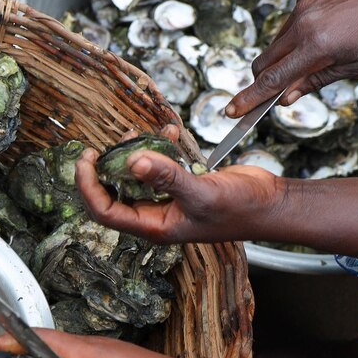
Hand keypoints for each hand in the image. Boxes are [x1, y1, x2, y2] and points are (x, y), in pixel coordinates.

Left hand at [74, 126, 284, 243]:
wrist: (272, 204)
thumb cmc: (242, 209)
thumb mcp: (202, 192)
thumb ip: (168, 177)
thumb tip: (134, 161)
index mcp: (153, 226)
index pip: (105, 210)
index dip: (88, 186)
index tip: (85, 159)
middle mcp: (156, 215)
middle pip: (114, 193)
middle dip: (106, 168)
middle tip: (102, 145)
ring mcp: (168, 199)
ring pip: (135, 177)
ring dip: (132, 154)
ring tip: (135, 132)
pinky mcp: (182, 184)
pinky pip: (159, 165)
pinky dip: (159, 148)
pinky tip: (168, 132)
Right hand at [227, 0, 357, 115]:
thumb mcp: (354, 67)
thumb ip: (314, 82)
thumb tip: (285, 97)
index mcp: (317, 46)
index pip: (273, 79)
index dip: (250, 98)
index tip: (231, 110)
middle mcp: (303, 24)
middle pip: (264, 62)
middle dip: (264, 81)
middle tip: (274, 92)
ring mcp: (302, 8)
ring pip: (276, 44)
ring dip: (283, 59)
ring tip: (316, 58)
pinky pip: (289, 26)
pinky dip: (295, 39)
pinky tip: (322, 37)